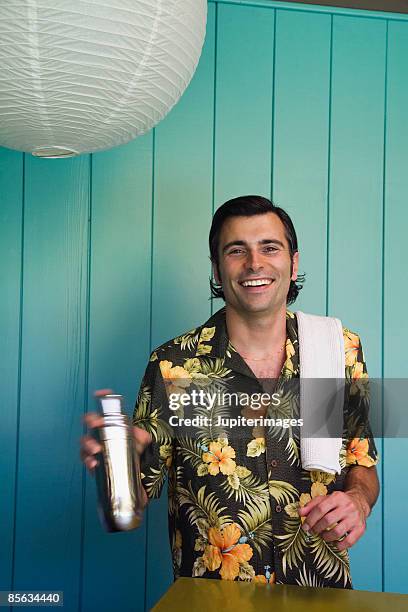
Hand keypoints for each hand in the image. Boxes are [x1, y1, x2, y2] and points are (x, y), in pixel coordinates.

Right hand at [80, 389, 151, 506]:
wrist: (132, 474)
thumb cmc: (133, 454)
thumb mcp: (141, 442)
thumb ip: (142, 436)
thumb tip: (142, 435)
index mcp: (112, 425)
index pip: (105, 408)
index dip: (102, 398)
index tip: (101, 393)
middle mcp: (101, 434)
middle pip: (90, 421)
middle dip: (91, 420)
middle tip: (96, 424)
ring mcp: (95, 447)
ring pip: (85, 441)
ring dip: (88, 443)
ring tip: (96, 449)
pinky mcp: (93, 461)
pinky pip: (86, 459)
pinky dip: (88, 461)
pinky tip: (94, 463)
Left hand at [298, 489, 369, 550]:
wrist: (359, 502)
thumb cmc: (338, 502)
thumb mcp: (325, 499)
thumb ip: (311, 505)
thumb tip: (300, 513)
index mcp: (337, 497)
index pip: (320, 508)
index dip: (310, 519)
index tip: (305, 527)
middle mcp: (347, 507)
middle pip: (328, 520)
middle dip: (317, 528)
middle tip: (312, 532)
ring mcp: (355, 518)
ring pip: (338, 531)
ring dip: (326, 537)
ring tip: (323, 536)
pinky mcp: (360, 528)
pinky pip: (349, 541)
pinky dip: (340, 545)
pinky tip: (335, 543)